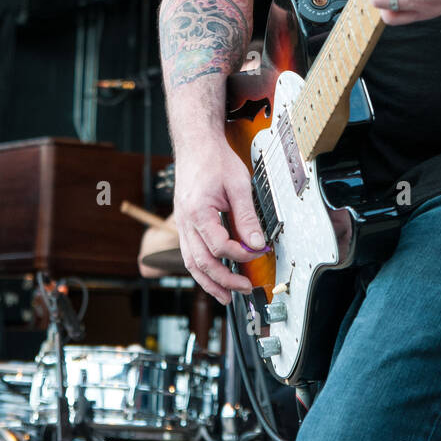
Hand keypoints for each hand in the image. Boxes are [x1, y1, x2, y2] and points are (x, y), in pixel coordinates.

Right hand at [173, 143, 268, 304]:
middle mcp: (185, 222)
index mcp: (198, 212)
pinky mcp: (184, 224)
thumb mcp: (238, 184)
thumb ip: (247, 216)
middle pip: (201, 263)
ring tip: (226, 297)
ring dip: (208, 283)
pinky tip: (212, 278)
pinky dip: (200, 270)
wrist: (195, 144)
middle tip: (245, 289)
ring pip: (191, 264)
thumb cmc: (214, 160)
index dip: (240, 255)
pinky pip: (188, 254)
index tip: (258, 252)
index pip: (219, 247)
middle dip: (224, 281)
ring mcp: (182, 224)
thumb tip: (257, 243)